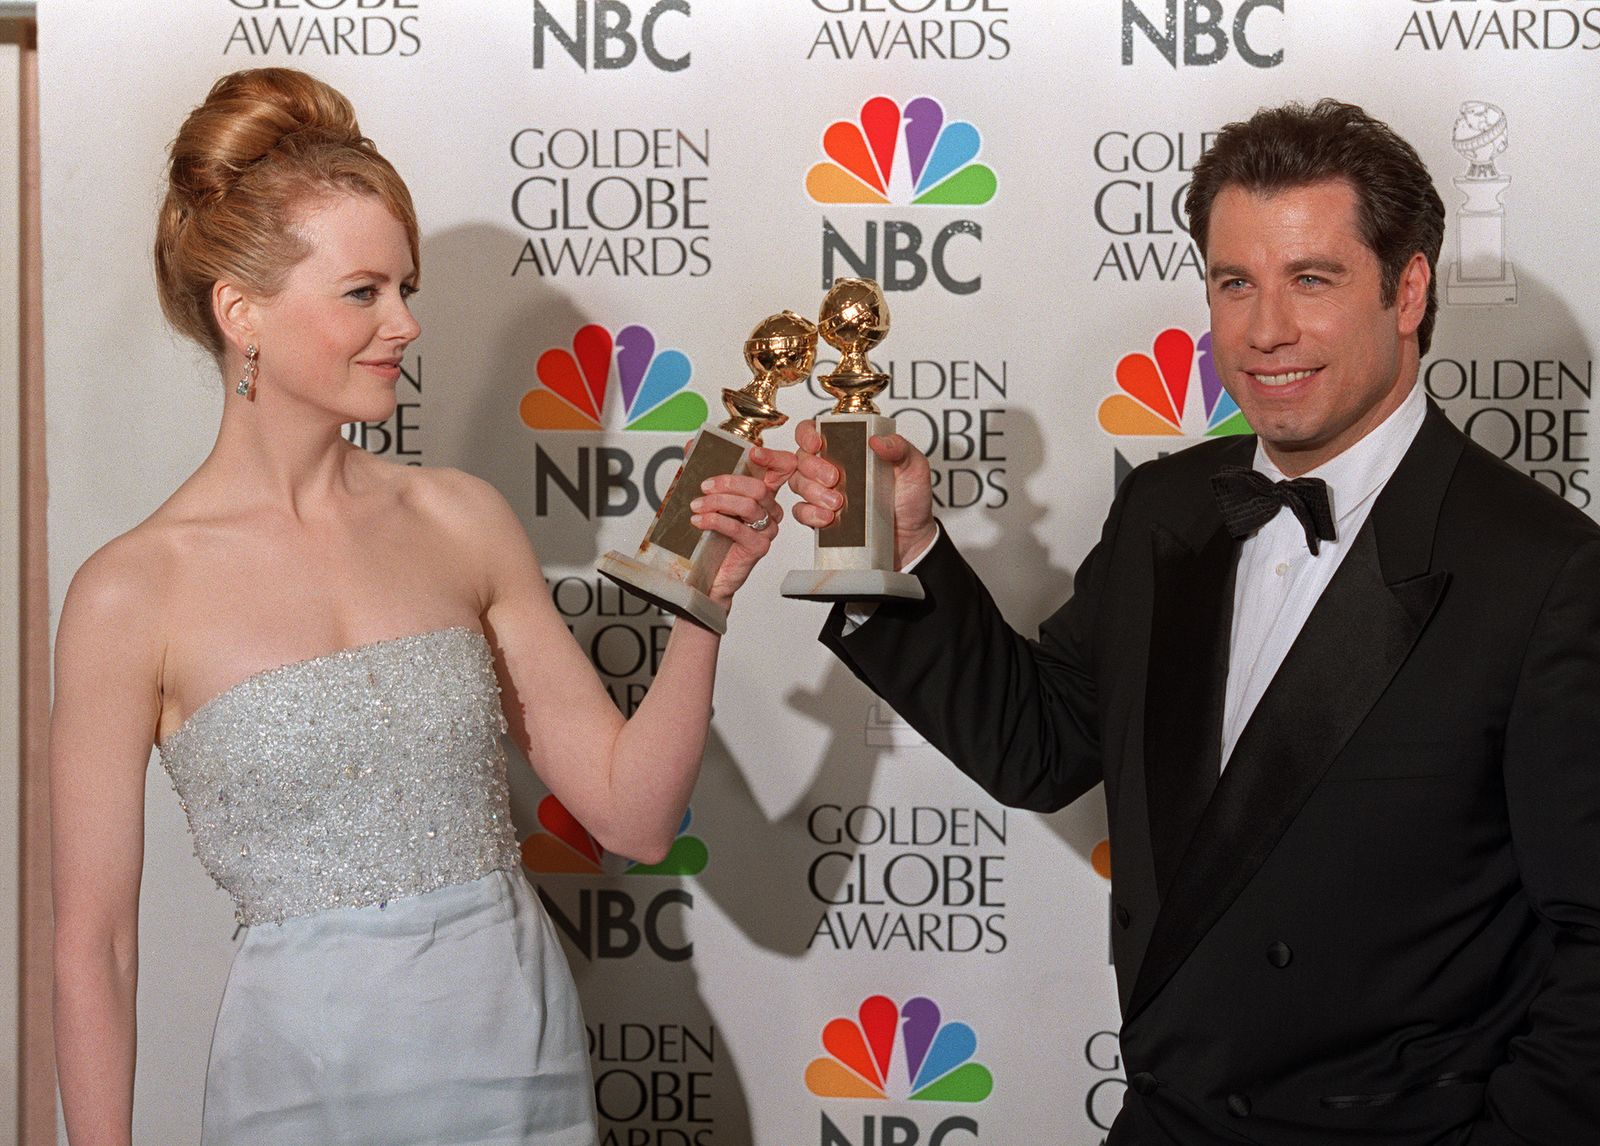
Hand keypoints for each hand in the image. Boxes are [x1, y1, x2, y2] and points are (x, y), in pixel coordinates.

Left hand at [691, 444, 797, 608]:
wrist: (705, 575)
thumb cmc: (710, 537)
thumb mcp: (706, 500)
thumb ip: (702, 472)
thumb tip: (691, 446)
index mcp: (761, 494)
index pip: (782, 469)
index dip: (773, 458)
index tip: (753, 453)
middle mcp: (769, 510)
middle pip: (759, 487)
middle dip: (728, 482)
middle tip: (704, 487)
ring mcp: (766, 529)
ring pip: (749, 506)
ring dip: (718, 502)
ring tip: (696, 506)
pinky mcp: (758, 547)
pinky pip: (739, 528)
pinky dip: (716, 521)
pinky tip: (699, 521)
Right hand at [787, 418, 936, 570]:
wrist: (912, 537)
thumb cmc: (910, 499)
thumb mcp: (914, 467)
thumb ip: (900, 448)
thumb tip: (877, 440)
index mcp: (849, 449)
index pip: (815, 431)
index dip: (808, 434)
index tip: (818, 443)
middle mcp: (831, 468)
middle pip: (802, 458)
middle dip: (813, 467)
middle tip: (835, 478)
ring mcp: (824, 493)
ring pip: (798, 484)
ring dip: (813, 492)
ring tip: (838, 502)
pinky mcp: (821, 517)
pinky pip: (801, 512)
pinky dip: (811, 514)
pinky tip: (828, 517)